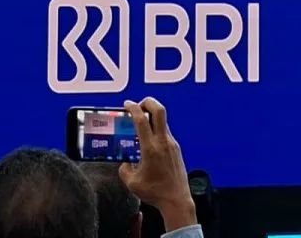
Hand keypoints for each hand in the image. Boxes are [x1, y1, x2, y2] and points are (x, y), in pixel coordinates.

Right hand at [119, 98, 196, 230]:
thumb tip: (125, 164)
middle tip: (138, 104)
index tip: (127, 105)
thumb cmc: (155, 192)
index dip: (133, 108)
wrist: (176, 199)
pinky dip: (156, 131)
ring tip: (140, 126)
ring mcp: (172, 144)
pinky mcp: (176, 149)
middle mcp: (163, 142)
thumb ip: (124, 170)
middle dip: (148, 102)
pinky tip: (148, 142)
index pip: (141, 120)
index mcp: (150, 148)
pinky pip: (165, 134)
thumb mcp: (132, 183)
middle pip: (159, 110)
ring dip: (152, 119)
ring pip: (163, 122)